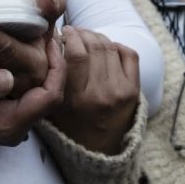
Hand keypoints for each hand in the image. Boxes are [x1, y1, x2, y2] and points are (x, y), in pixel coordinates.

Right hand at [0, 33, 65, 145]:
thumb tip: (7, 78)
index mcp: (6, 124)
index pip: (49, 98)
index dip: (57, 68)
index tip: (49, 40)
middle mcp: (17, 125)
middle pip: (50, 91)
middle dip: (53, 60)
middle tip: (50, 32)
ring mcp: (15, 117)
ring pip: (44, 87)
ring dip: (46, 61)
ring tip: (45, 35)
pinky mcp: (12, 107)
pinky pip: (33, 86)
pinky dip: (34, 65)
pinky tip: (30, 43)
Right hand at [49, 26, 139, 154]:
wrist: (100, 152)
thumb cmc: (70, 127)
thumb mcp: (52, 107)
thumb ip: (50, 78)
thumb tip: (52, 42)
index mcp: (78, 98)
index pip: (77, 54)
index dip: (70, 35)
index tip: (63, 31)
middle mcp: (101, 93)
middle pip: (94, 46)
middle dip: (82, 33)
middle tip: (74, 32)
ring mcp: (120, 91)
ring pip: (110, 47)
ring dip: (97, 37)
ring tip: (87, 38)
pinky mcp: (133, 90)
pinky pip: (128, 54)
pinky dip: (116, 46)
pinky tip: (105, 49)